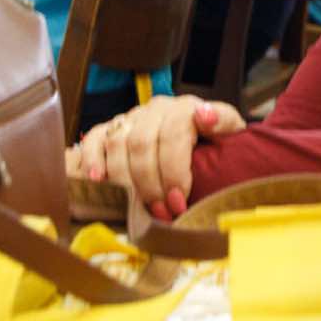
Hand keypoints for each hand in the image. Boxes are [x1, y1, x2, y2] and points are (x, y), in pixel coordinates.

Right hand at [65, 96, 246, 219]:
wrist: (200, 131)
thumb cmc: (214, 139)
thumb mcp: (230, 130)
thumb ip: (224, 122)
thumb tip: (205, 114)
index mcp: (183, 108)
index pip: (172, 135)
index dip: (173, 171)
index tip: (178, 203)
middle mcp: (154, 110)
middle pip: (141, 143)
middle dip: (149, 184)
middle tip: (161, 212)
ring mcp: (130, 118)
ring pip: (116, 143)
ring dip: (124, 181)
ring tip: (136, 208)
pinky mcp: (110, 128)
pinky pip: (93, 138)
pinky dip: (91, 158)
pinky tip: (96, 180)